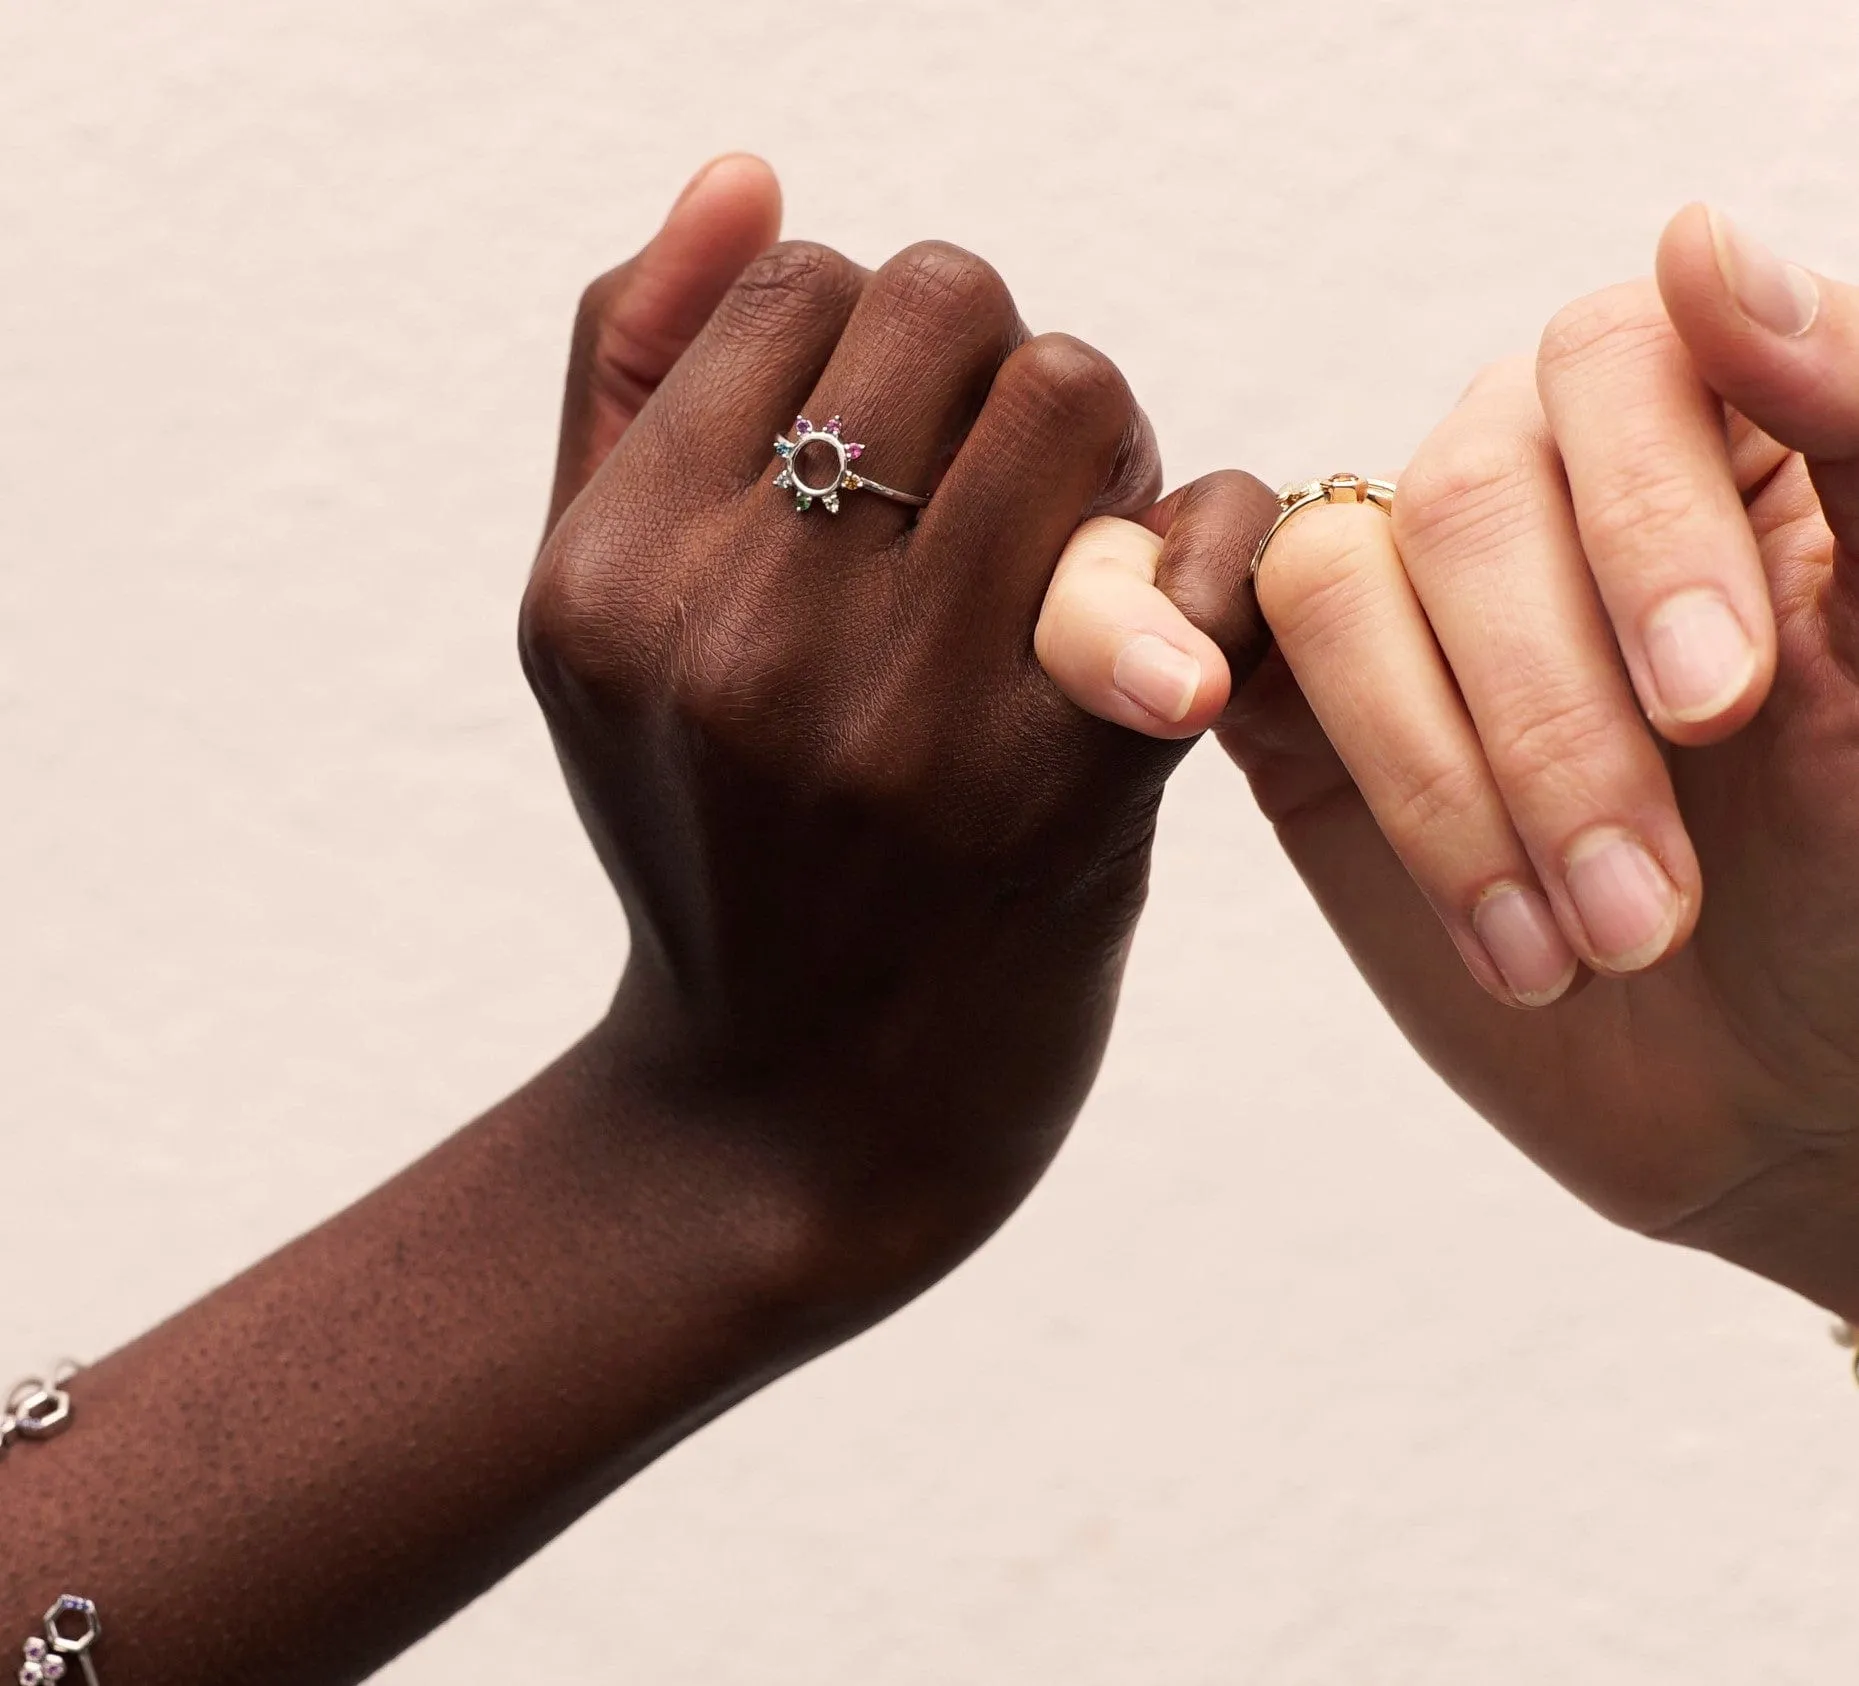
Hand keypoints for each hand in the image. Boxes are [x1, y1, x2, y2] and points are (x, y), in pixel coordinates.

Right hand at [525, 173, 1270, 1313]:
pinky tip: (1160, 628)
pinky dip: (1211, 543)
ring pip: (1078, 387)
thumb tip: (746, 173)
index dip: (864, 341)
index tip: (881, 452)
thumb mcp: (601, 628)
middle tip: (989, 488)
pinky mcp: (1073, 795)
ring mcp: (911, 722)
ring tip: (1062, 552)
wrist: (792, 1122)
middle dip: (986, 369)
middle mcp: (746, 640)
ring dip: (1097, 444)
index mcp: (614, 579)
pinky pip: (1208, 534)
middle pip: (951, 302)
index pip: (796, 275)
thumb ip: (630, 384)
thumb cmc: (708, 842)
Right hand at [1037, 204, 1858, 1317]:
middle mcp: (1540, 496)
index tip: (1722, 702)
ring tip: (1554, 952)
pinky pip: (1166, 615)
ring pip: (1331, 582)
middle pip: (1466, 493)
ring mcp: (1403, 606)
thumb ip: (1853, 427)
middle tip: (1652, 909)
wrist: (1772, 1100)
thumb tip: (1698, 241)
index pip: (1615, 365)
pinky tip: (1178, 706)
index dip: (1645, 520)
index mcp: (1706, 443)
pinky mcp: (1287, 714)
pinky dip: (1131, 636)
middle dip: (1554, 723)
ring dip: (1432, 780)